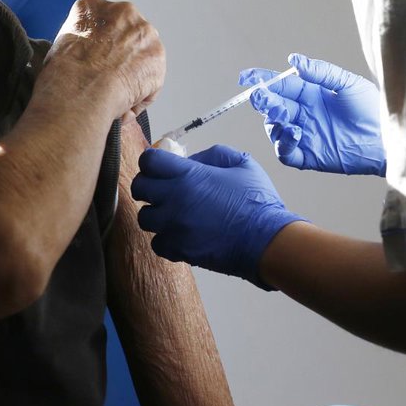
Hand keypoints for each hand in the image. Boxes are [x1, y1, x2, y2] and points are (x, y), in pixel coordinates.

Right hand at [44, 0, 164, 118]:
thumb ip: (80, 42)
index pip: (102, 21)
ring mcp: (144, 33)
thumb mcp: (59, 46)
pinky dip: (140, 94)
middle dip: (121, 52)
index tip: (94, 59)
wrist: (80, 90)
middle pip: (127, 33)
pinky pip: (151, 79)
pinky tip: (124, 101)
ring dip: (133, 72)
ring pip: (142, 55)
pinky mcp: (157, 56)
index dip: (99, 43)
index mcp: (92, 6)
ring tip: (114, 92)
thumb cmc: (63, 74)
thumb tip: (87, 60)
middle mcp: (123, 11)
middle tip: (107, 77)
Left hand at [131, 145, 305, 288]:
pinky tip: (180, 234)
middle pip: (139, 188)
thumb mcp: (242, 163)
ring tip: (171, 213)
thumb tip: (192, 161)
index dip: (152, 161)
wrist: (266, 241)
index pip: (149, 161)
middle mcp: (175, 200)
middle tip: (161, 188)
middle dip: (148, 185)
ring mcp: (174, 227)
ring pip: (144, 218)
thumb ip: (213, 155)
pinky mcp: (179, 250)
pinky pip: (157, 243)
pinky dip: (165, 239)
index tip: (160, 166)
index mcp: (189, 175)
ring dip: (155, 213)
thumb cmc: (258, 201)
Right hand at [240, 53, 385, 175]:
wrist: (387, 139)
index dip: (261, 80)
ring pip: (274, 128)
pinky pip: (285, 152)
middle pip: (273, 106)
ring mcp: (305, 135)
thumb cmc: (373, 109)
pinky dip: (283, 143)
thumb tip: (293, 60)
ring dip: (273, 121)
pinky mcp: (309, 156)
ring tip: (285, 116)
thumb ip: (320, 72)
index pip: (280, 85)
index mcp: (311, 93)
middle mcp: (304, 113)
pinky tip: (295, 133)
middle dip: (263, 100)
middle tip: (260, 96)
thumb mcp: (348, 84)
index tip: (246, 77)